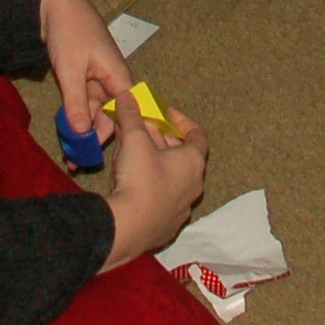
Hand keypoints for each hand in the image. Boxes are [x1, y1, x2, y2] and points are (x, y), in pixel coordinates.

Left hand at [38, 0, 130, 153]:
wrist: (54, 5)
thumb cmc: (70, 31)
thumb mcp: (70, 70)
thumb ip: (76, 102)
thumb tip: (82, 131)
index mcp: (118, 76)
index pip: (125, 112)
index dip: (115, 134)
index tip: (101, 155)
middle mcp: (112, 80)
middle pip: (110, 116)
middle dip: (95, 138)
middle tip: (77, 161)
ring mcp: (98, 80)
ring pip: (95, 112)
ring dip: (83, 130)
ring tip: (69, 154)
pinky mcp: (84, 79)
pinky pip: (83, 103)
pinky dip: (75, 117)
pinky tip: (67, 133)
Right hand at [99, 103, 208, 271]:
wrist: (127, 229)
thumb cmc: (138, 179)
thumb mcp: (133, 140)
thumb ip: (131, 115)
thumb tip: (127, 95)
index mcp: (193, 163)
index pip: (198, 134)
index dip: (181, 121)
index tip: (164, 114)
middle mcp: (194, 186)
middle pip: (182, 156)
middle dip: (162, 140)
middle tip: (142, 131)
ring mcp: (181, 209)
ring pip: (171, 180)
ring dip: (155, 164)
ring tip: (133, 154)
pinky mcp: (166, 228)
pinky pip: (161, 201)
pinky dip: (150, 188)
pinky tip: (130, 184)